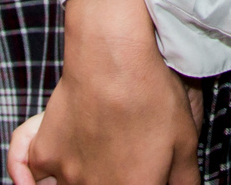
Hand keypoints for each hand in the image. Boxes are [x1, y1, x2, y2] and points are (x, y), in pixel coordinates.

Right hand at [15, 0, 200, 184]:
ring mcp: (67, 176)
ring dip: (89, 176)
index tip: (146, 171)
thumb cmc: (152, 96)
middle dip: (119, 179)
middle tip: (126, 155)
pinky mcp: (44, 157)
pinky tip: (76, 147)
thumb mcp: (186, 141)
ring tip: (103, 148)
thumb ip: (185, 179)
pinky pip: (45, 175)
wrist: (112, 58)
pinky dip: (59, 166)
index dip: (147, 180)